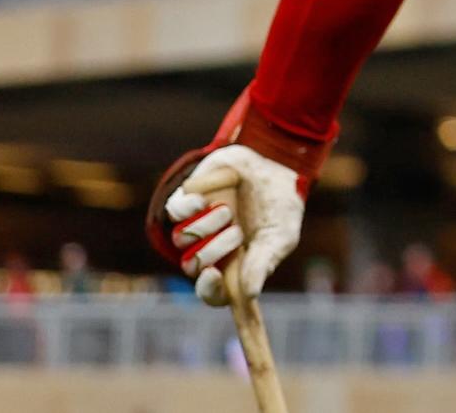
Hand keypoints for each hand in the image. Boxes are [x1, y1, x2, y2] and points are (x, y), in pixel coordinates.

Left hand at [156, 146, 304, 305]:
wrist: (275, 162)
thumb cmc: (280, 205)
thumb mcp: (280, 235)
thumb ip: (263, 263)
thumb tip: (250, 293)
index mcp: (233, 266)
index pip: (213, 292)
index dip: (209, 289)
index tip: (213, 274)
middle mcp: (210, 250)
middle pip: (192, 266)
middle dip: (215, 249)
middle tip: (237, 232)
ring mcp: (196, 226)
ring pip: (181, 240)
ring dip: (207, 225)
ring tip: (228, 209)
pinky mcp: (187, 202)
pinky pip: (175, 212)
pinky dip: (190, 207)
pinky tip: (205, 199)